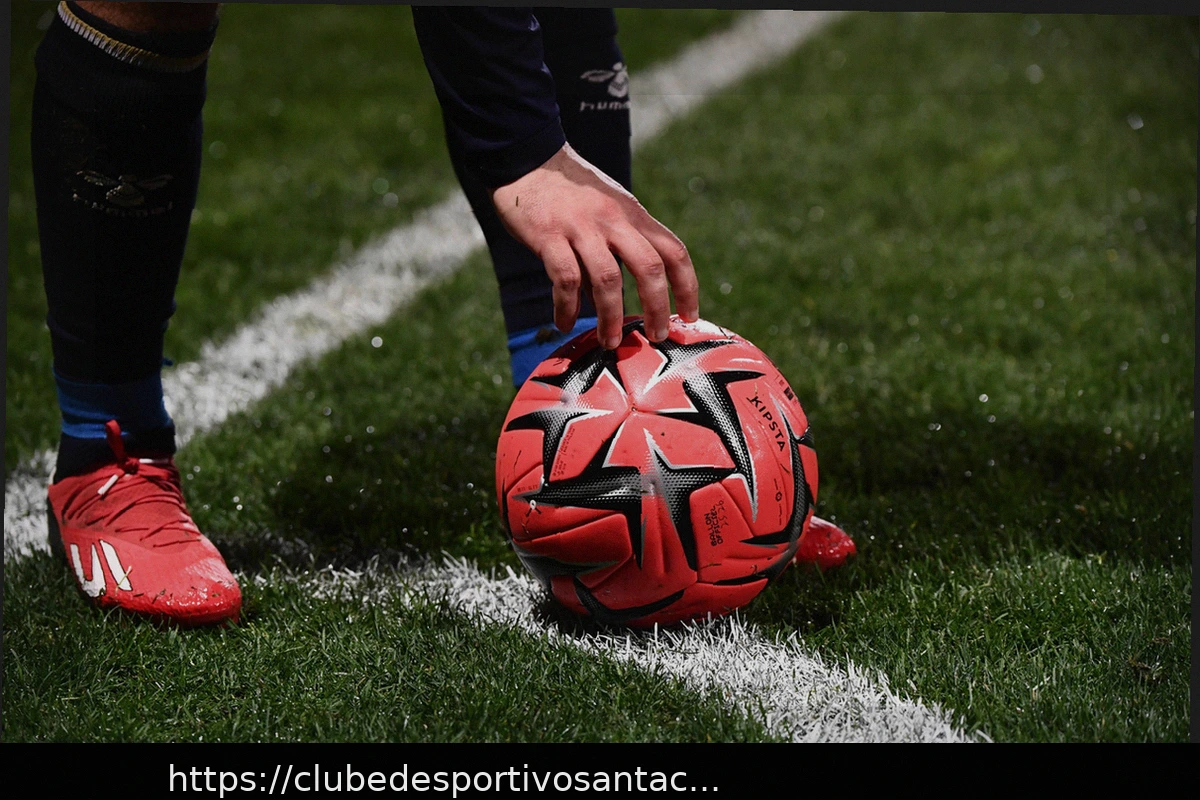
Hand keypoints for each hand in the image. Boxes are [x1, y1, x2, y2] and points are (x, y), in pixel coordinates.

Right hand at [491, 143, 699, 348]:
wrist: (525, 159)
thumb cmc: (568, 193)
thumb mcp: (605, 212)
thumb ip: (615, 252)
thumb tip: (613, 304)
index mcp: (632, 215)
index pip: (673, 252)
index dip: (687, 286)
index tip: (690, 316)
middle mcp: (613, 220)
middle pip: (649, 267)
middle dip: (657, 307)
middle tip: (655, 337)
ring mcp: (581, 227)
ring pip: (608, 279)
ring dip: (611, 317)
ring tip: (610, 342)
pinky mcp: (548, 235)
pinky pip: (565, 280)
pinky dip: (567, 307)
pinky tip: (564, 323)